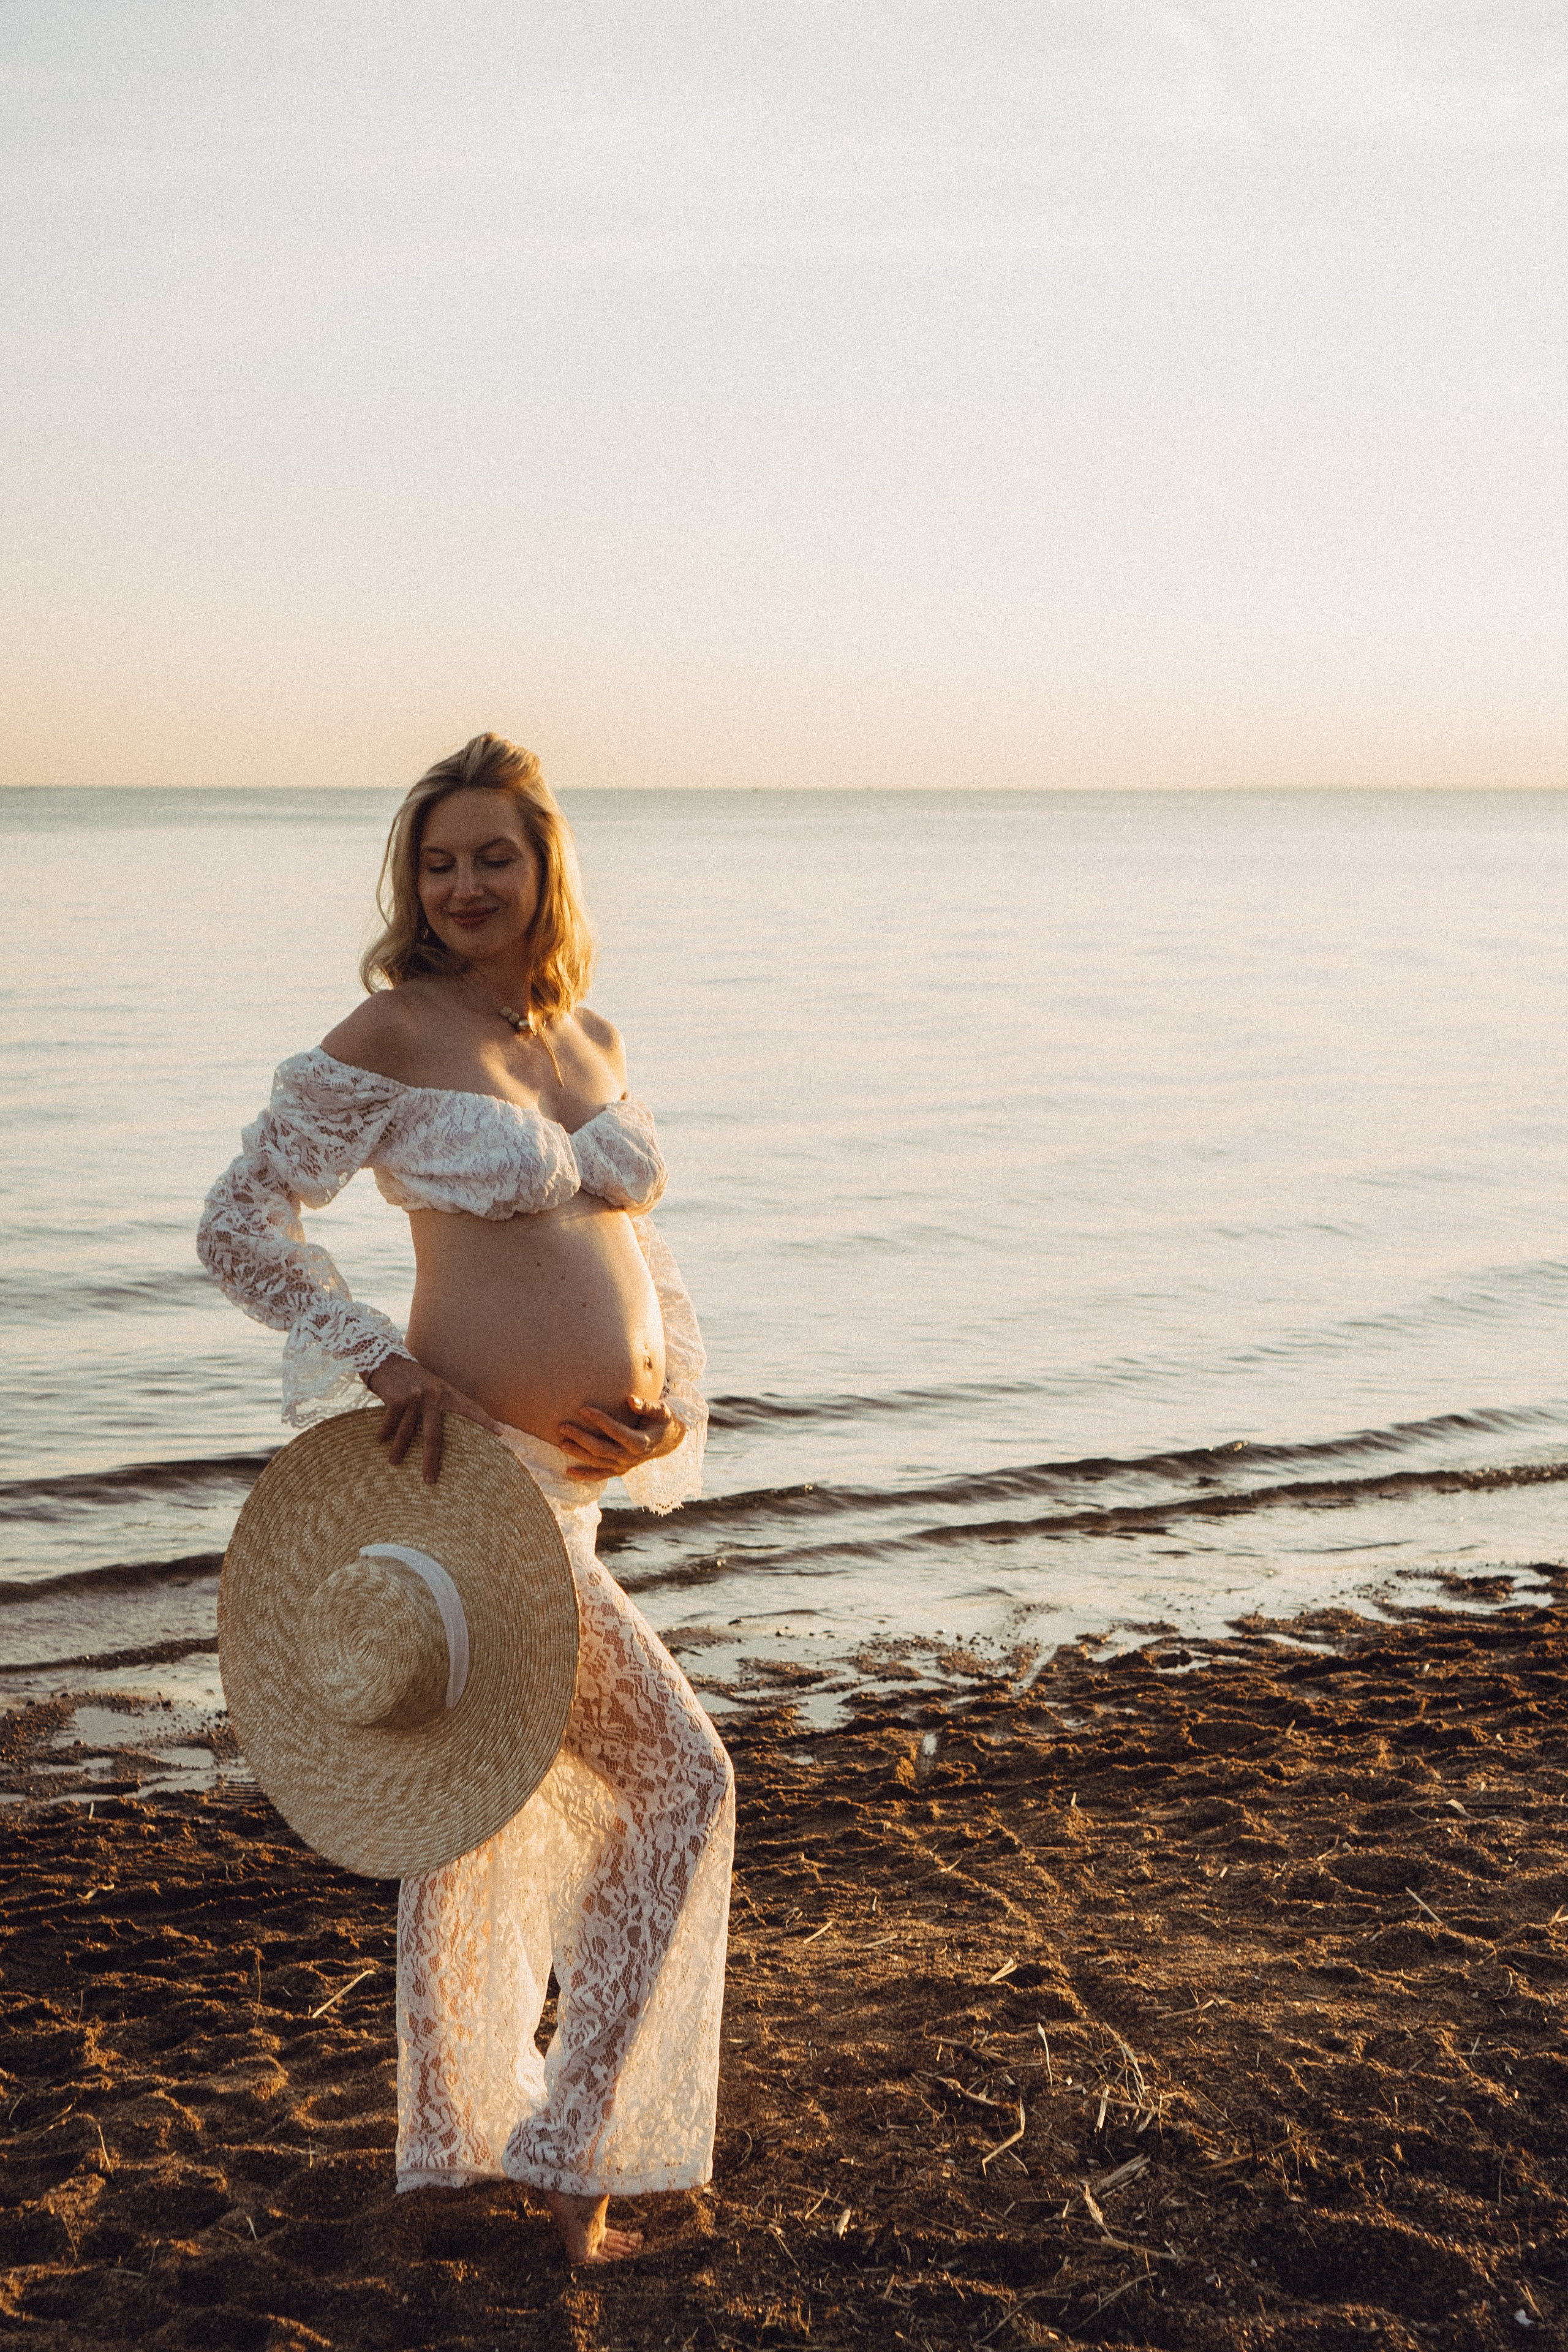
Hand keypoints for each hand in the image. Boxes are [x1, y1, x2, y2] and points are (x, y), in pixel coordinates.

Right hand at [364, 1355, 505, 1485]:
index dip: (486, 1421)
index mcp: (447, 1394)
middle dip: (431, 1460)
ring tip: (394, 1463)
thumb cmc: (412, 1381)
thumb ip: (441, 1407)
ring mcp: (415, 1397)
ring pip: (407, 1432)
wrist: (387, 1361)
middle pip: (434, 1435)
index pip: (470, 1408)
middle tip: (430, 1480)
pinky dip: (383, 1433)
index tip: (500, 1434)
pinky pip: (390, 1423)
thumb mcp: (433, 1388)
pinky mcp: (397, 1398)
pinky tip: (379, 1441)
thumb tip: (446, 1437)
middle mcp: (434, 1395)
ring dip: (398, 1450)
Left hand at [555, 1393, 685, 1482]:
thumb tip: (630, 1400)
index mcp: (641, 1442)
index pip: (616, 1432)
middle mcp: (631, 1457)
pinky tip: (568, 1471)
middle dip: (581, 1438)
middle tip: (562, 1426)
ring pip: (598, 1462)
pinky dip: (585, 1475)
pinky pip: (601, 1475)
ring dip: (578, 1454)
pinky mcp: (620, 1471)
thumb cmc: (663, 1421)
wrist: (669, 1441)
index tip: (583, 1409)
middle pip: (602, 1449)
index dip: (600, 1421)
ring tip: (561, 1443)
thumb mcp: (662, 1411)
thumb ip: (647, 1406)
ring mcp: (625, 1466)